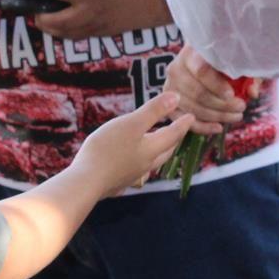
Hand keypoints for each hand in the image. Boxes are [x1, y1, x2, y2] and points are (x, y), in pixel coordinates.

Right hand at [71, 90, 194, 198]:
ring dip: (159, 151)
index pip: (173, 135)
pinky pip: (137, 169)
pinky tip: (132, 159)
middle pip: (166, 151)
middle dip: (174, 140)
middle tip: (179, 131)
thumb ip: (154, 111)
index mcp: (151, 149)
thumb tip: (177, 97)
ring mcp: (132, 175)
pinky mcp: (119, 181)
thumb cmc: (108, 149)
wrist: (86, 181)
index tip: (191, 116)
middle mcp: (146, 164)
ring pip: (152, 162)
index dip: (183, 124)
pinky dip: (142, 160)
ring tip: (158, 144)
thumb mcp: (132, 123)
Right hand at [165, 46, 248, 136]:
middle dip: (222, 105)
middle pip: (197, 93)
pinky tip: (218, 127)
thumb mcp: (237, 62)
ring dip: (217, 116)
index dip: (217, 85)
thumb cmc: (221, 59)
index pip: (201, 71)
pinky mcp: (170, 104)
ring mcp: (170, 87)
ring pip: (193, 108)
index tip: (232, 94)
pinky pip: (184, 120)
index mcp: (191, 52)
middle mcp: (176, 68)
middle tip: (241, 107)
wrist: (201, 60)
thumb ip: (247, 74)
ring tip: (236, 116)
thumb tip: (252, 93)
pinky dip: (202, 127)